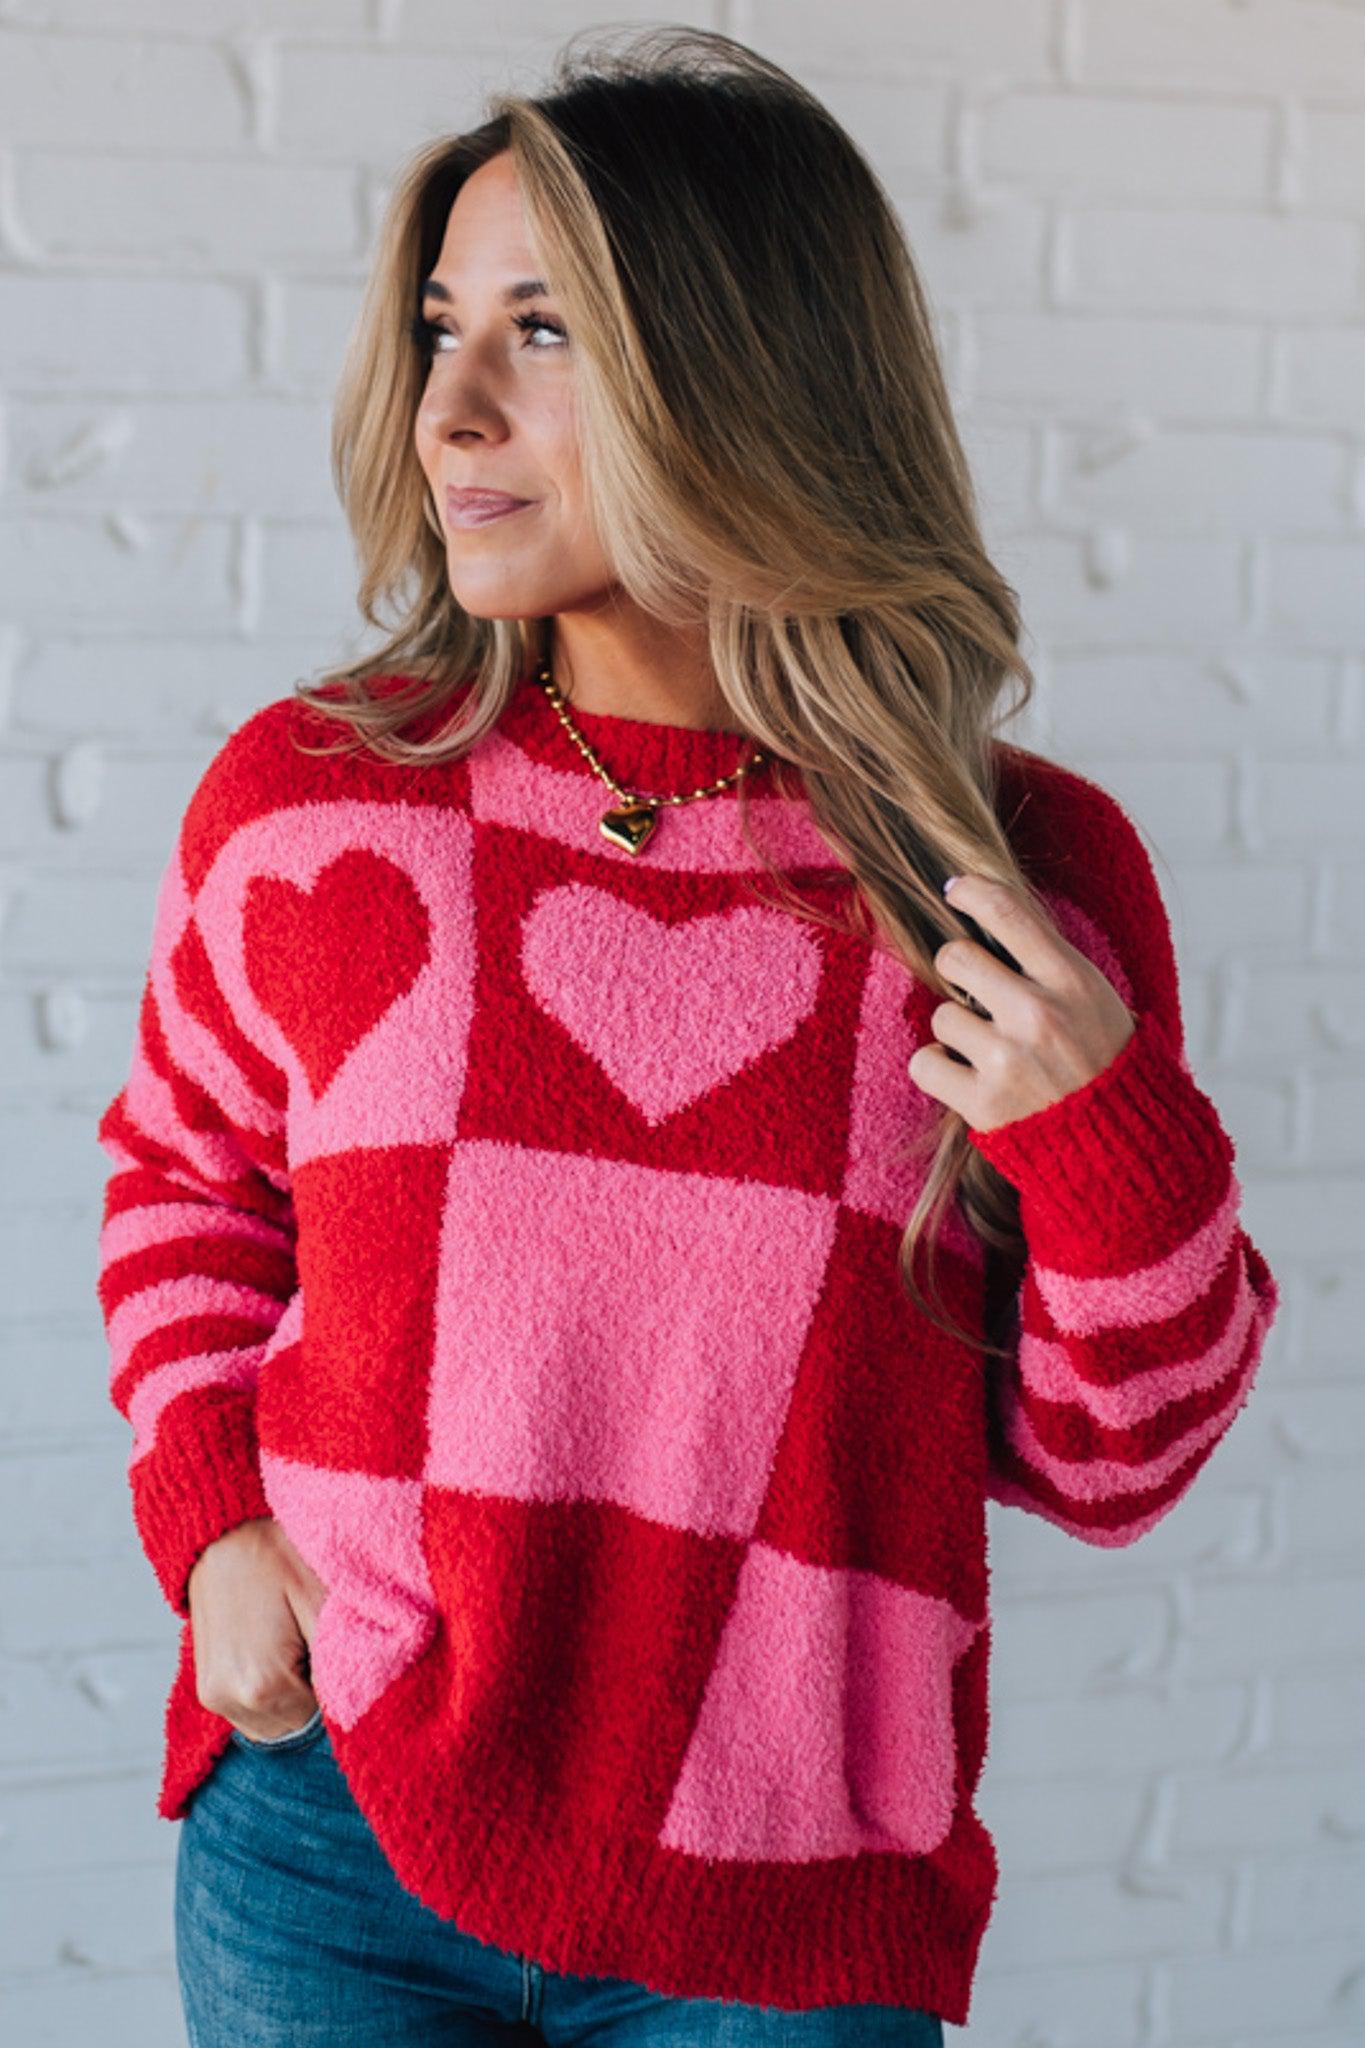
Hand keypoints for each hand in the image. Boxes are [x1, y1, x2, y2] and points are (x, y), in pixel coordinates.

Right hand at [188, 1516, 329, 1740]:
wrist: (218, 1535)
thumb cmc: (275, 1555)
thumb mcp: (321, 1594)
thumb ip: (346, 1650)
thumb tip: (368, 1694)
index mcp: (263, 1684)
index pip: (324, 1721)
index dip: (343, 1692)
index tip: (348, 1658)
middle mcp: (232, 1701)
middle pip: (300, 1728)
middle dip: (319, 1696)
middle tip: (321, 1645)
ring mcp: (215, 1698)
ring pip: (277, 1725)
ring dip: (296, 1698)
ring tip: (299, 1645)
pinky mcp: (208, 1690)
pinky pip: (253, 1713)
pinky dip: (274, 1694)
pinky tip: (280, 1651)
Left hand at [908, 872, 1136, 1133]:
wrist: (1120, 1145)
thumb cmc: (1102, 1062)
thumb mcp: (1093, 996)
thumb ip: (1047, 959)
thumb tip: (992, 909)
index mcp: (1070, 980)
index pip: (1007, 911)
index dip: (970, 891)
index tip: (954, 889)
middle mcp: (1037, 1014)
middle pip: (956, 957)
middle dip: (958, 970)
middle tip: (976, 993)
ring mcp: (1007, 1059)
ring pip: (941, 1015)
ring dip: (955, 1031)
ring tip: (988, 1050)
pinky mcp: (981, 1102)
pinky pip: (924, 1062)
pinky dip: (939, 1070)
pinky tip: (968, 1077)